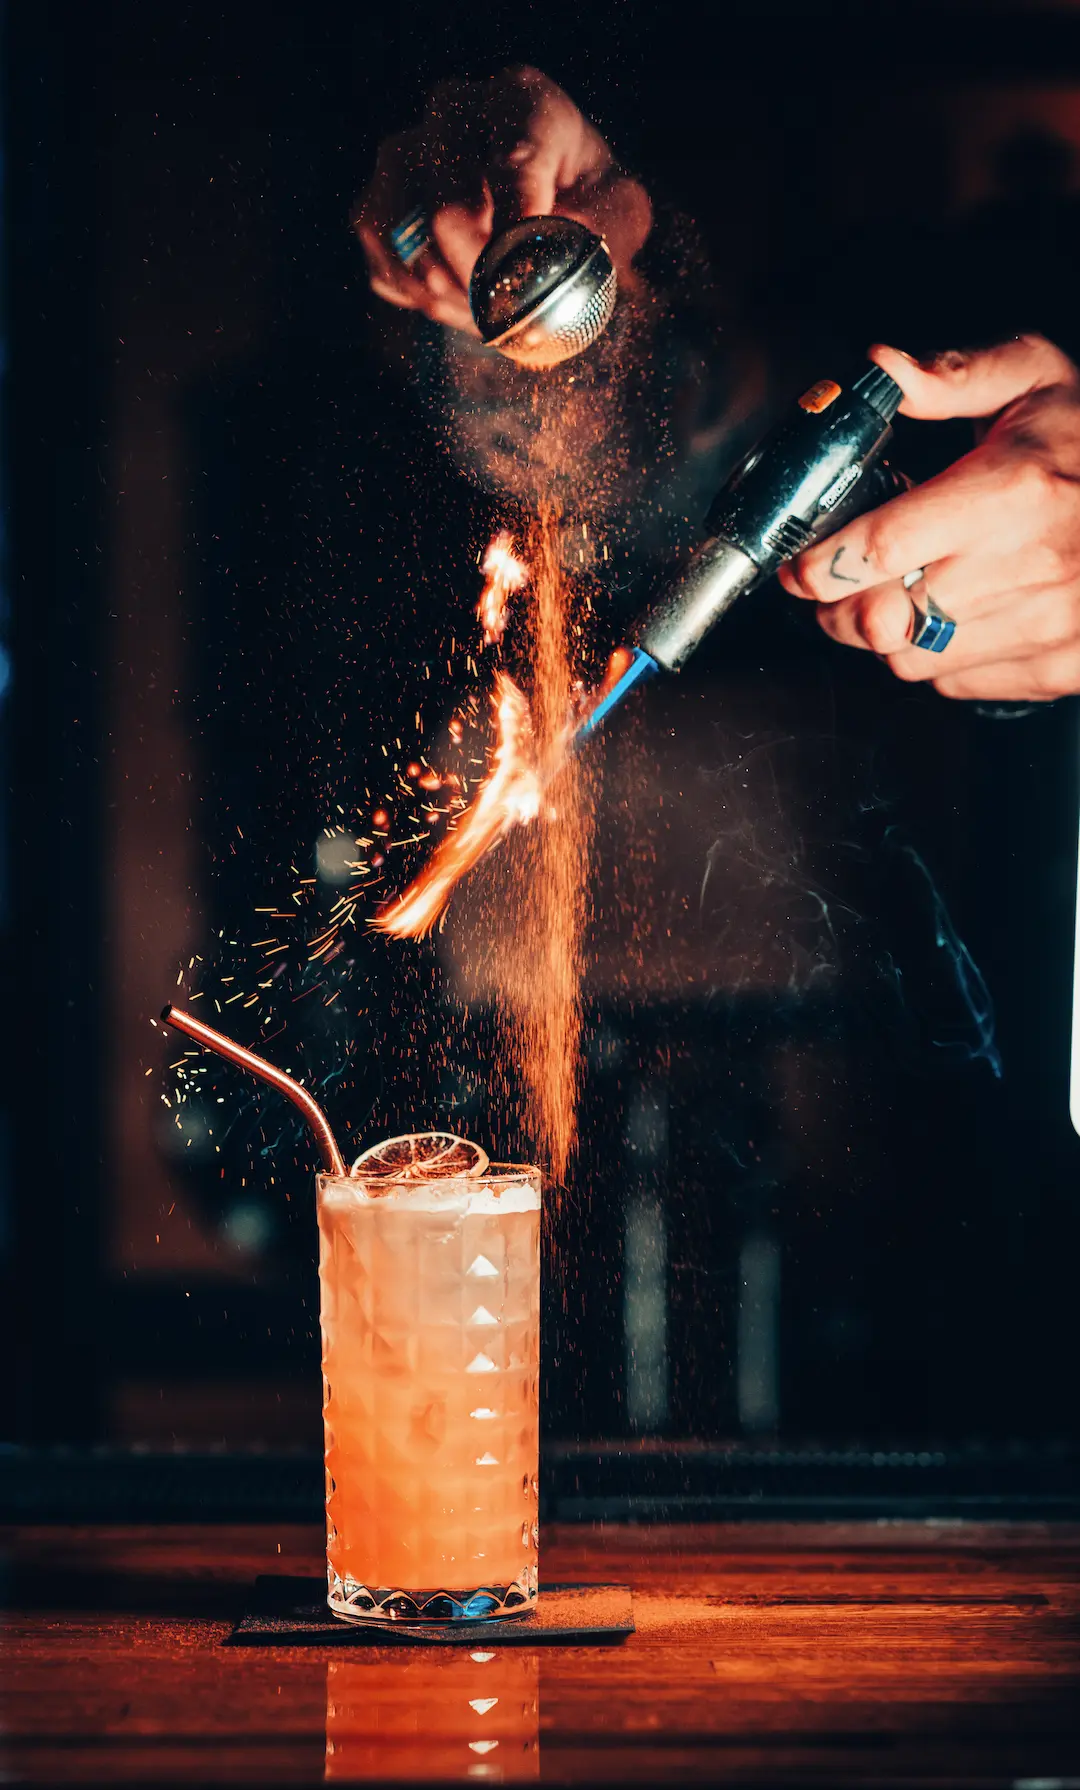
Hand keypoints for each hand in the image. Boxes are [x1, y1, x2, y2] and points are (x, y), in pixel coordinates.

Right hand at [353, 65, 650, 334]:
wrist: (545, 211)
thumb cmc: (586, 207)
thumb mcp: (621, 214)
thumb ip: (604, 228)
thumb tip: (556, 249)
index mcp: (521, 101)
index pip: (513, 160)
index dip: (520, 232)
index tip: (528, 275)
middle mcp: (452, 112)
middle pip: (450, 212)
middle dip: (486, 280)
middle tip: (514, 302)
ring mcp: (401, 155)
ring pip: (410, 248)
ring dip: (455, 297)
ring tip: (491, 302)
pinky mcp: (374, 206)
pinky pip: (389, 273)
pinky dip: (427, 303)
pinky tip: (461, 296)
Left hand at [778, 335, 1079, 700]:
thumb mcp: (1036, 378)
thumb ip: (953, 377)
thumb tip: (883, 368)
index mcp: (1013, 491)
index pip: (880, 548)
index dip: (820, 564)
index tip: (799, 564)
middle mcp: (1029, 565)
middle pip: (881, 618)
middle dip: (836, 607)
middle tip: (831, 586)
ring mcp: (1047, 624)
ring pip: (911, 659)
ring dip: (885, 633)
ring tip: (896, 593)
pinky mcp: (1059, 666)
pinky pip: (957, 682)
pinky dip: (937, 656)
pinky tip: (952, 614)